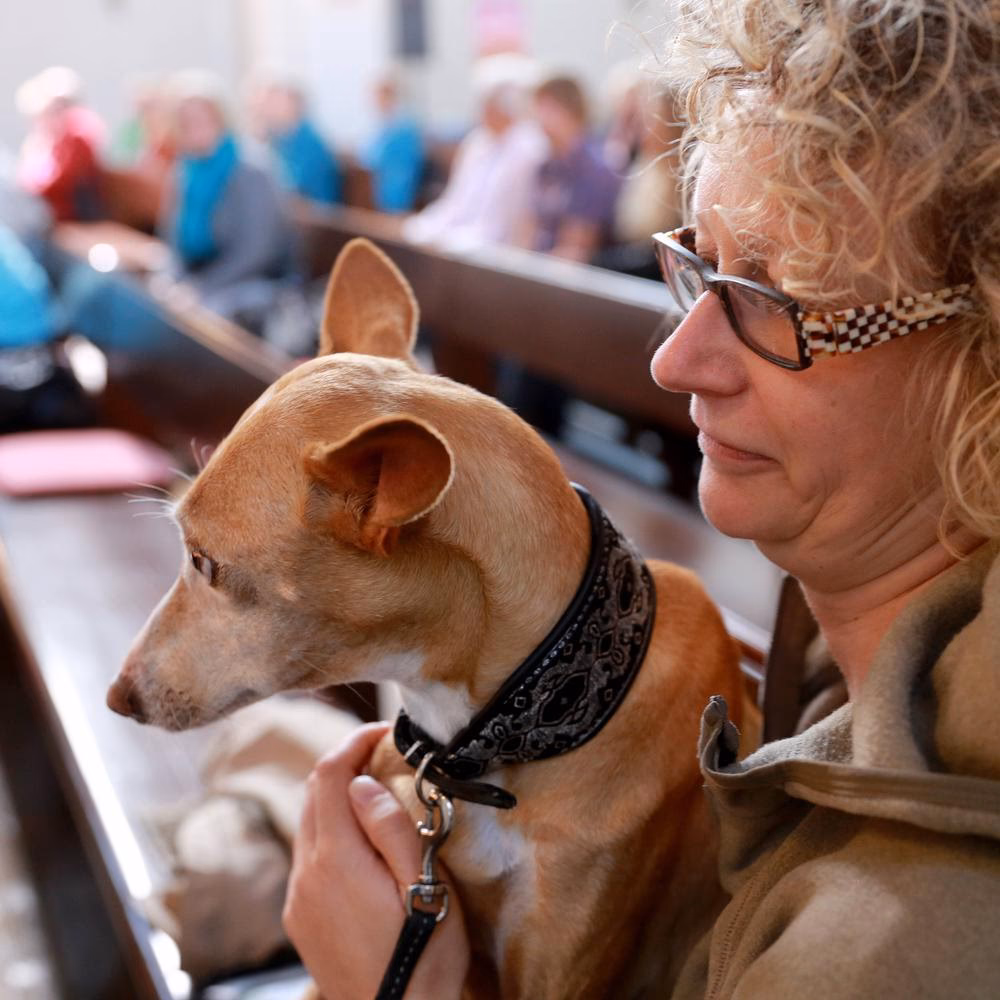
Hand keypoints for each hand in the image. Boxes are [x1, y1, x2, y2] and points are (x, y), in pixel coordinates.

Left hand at [283, 722, 469, 999]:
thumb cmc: (423, 959)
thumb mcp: (426, 888)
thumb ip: (392, 830)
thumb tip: (362, 784)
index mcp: (337, 861)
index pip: (328, 775)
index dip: (353, 741)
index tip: (385, 732)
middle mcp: (306, 875)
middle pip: (313, 794)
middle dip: (346, 765)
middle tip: (387, 756)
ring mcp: (298, 900)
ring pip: (308, 825)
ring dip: (337, 799)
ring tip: (380, 795)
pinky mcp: (300, 919)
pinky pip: (308, 858)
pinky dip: (330, 833)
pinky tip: (362, 845)